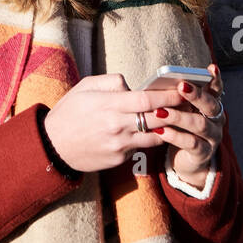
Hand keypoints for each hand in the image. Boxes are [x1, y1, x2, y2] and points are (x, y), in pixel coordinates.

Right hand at [43, 73, 187, 173]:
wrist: (53, 146)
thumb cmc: (69, 112)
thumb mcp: (85, 87)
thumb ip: (112, 82)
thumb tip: (134, 86)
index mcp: (109, 105)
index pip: (147, 100)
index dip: (167, 96)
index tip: (181, 90)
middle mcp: (116, 127)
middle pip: (156, 119)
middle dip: (175, 111)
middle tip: (190, 104)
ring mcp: (119, 146)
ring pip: (154, 137)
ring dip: (168, 128)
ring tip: (179, 119)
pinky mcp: (119, 160)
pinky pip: (140, 147)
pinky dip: (149, 139)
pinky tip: (156, 132)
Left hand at [161, 63, 224, 186]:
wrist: (184, 160)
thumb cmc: (181, 128)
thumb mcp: (180, 111)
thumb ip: (175, 98)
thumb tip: (157, 83)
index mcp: (211, 105)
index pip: (216, 89)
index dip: (215, 79)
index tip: (211, 68)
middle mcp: (216, 120)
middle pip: (210, 105)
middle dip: (196, 95)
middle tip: (182, 86)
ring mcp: (212, 137)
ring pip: (200, 124)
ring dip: (179, 116)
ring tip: (161, 111)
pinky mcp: (203, 153)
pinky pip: (191, 143)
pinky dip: (175, 136)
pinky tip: (161, 130)